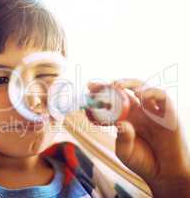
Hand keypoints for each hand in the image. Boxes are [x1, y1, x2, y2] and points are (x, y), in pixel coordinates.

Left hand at [88, 79, 189, 197]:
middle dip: (112, 84)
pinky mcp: (169, 115)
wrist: (164, 174)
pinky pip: (162, 98)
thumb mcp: (126, 152)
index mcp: (127, 117)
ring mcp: (153, 111)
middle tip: (100, 85)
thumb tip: (121, 124)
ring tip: (118, 86)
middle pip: (126, 89)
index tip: (89, 87)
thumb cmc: (143, 162)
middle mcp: (139, 111)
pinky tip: (140, 95)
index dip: (102, 92)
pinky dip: (151, 93)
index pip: (114, 99)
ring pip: (143, 88)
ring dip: (130, 83)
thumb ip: (123, 139)